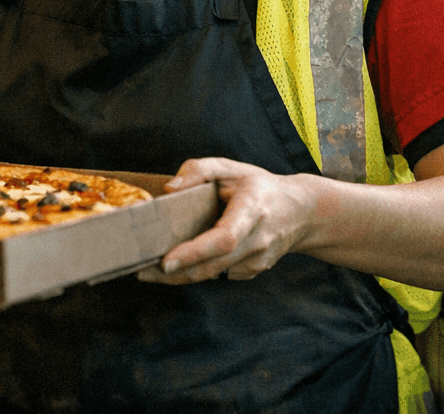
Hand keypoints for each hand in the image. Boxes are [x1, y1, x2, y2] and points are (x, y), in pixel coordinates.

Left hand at [136, 157, 315, 284]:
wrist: (301, 212)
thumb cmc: (260, 186)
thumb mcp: (232, 167)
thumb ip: (200, 169)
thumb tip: (169, 189)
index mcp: (253, 208)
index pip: (224, 238)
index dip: (195, 252)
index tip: (166, 261)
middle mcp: (258, 239)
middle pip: (214, 265)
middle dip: (176, 272)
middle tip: (142, 271)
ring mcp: (258, 260)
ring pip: (213, 274)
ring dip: (181, 275)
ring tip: (149, 270)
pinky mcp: (253, 271)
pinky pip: (219, 273)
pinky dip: (198, 270)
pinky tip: (181, 262)